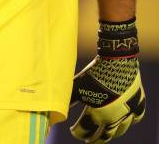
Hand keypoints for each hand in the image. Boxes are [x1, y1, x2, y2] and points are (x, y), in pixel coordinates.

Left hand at [70, 19, 144, 142]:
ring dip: (112, 132)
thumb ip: (69, 99)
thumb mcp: (79, 85)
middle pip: (104, 135)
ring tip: (105, 132)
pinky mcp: (138, 102)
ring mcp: (129, 111)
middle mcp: (115, 117)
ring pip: (121, 130)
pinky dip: (130, 120)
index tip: (74, 131)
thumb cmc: (95, 72)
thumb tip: (56, 110)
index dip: (78, 132)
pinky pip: (136, 117)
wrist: (117, 58)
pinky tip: (124, 119)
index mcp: (99, 115)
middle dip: (95, 138)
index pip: (86, 130)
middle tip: (88, 139)